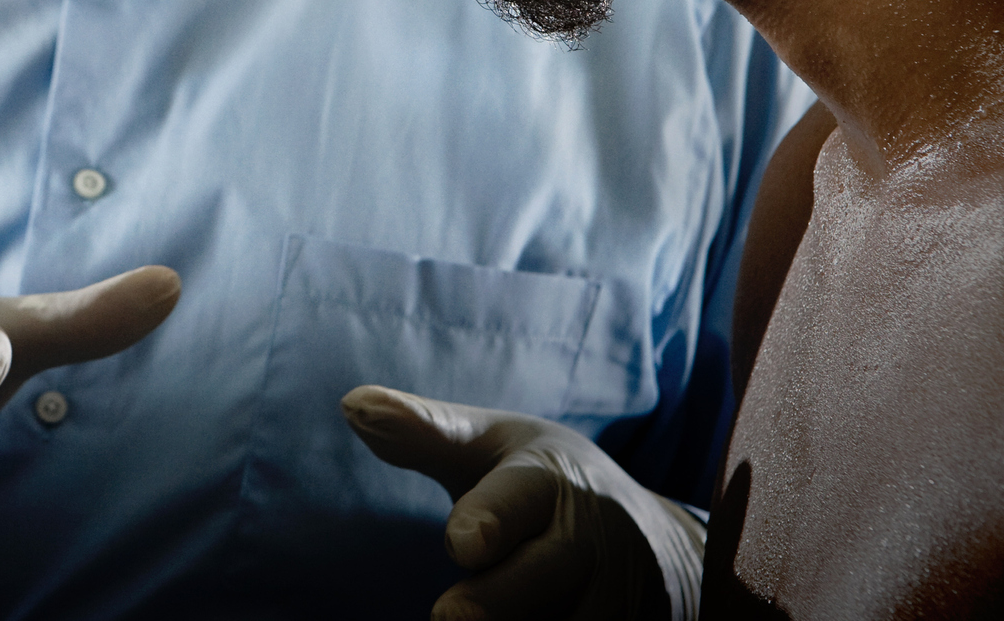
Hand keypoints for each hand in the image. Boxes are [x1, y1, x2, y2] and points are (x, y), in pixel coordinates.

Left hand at [342, 386, 703, 620]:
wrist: (652, 544)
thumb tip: (351, 404)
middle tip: (450, 614)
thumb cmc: (542, 483)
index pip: (517, 500)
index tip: (466, 541)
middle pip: (540, 579)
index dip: (492, 520)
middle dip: (494, 601)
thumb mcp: (493, 446)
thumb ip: (427, 432)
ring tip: (466, 620)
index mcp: (547, 480)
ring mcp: (609, 600)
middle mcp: (584, 543)